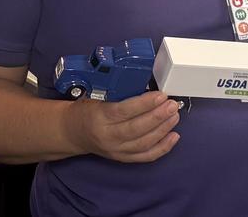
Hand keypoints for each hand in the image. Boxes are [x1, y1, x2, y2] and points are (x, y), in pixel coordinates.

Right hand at [63, 91, 180, 162]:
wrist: (73, 132)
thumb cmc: (87, 111)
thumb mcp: (98, 97)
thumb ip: (120, 95)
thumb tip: (149, 89)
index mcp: (100, 117)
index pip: (125, 111)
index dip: (145, 104)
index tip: (161, 95)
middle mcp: (108, 136)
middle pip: (137, 129)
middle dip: (158, 117)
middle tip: (172, 105)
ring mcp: (116, 150)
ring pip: (144, 143)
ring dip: (163, 130)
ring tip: (174, 116)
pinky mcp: (122, 158)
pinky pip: (145, 156)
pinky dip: (162, 147)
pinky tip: (174, 136)